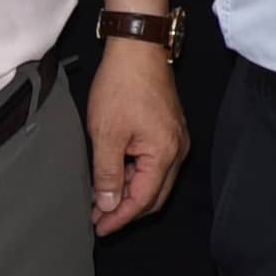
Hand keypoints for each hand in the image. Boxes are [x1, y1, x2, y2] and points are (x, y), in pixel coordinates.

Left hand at [85, 37, 188, 236]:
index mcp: (165, 153)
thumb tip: (108, 204)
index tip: (99, 228)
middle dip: (127, 210)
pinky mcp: (168, 129)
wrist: (137, 47)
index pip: (143, 199)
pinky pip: (155, 163)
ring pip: (154, 180)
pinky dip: (135, 174)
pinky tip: (114, 173)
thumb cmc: (122, 85)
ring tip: (101, 197)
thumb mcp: (106, 134)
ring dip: (130, 192)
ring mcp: (175, 139)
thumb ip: (107, 174)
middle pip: (154, 195)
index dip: (120, 217)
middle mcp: (177, 149)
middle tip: (99, 218)